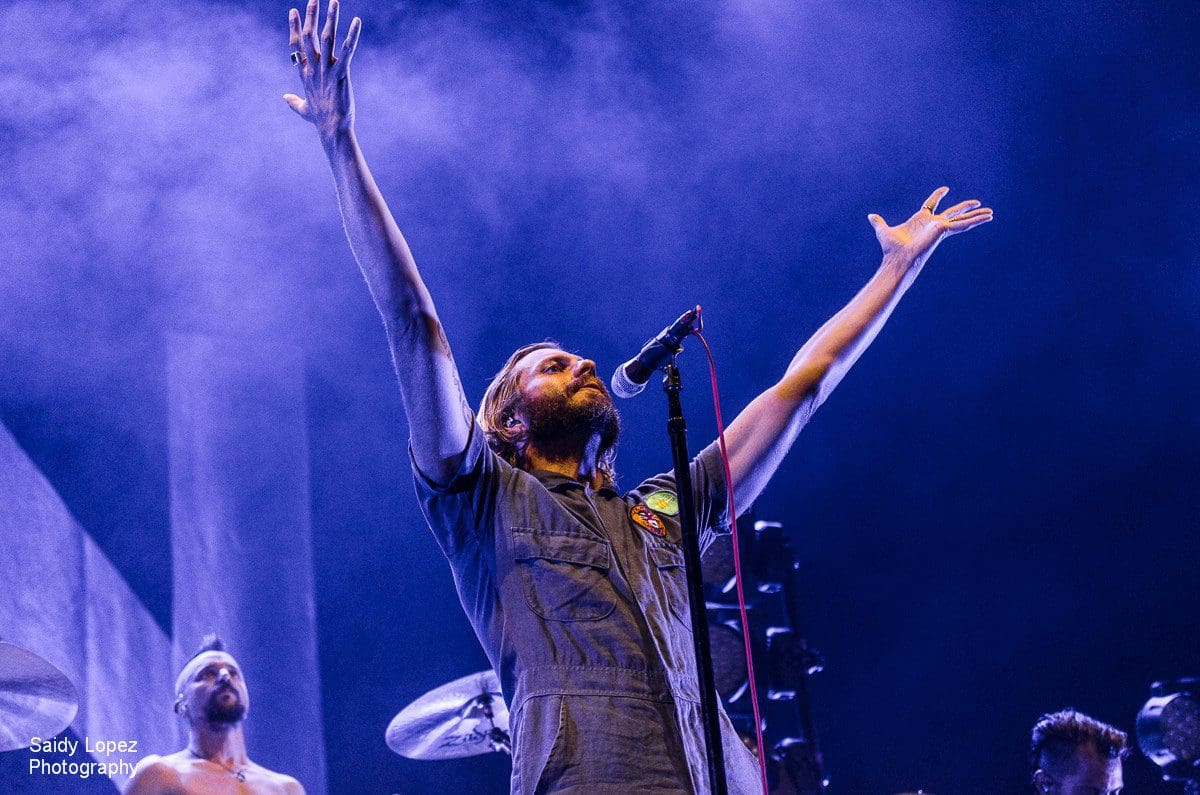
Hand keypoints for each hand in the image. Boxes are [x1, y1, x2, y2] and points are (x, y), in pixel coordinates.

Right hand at [283, 0, 361, 141]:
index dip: (294, 27)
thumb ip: (294, 102)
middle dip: (311, 16)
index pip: (296, 45)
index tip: (293, 11)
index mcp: (305, 73)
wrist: (332, 129)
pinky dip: (352, 35)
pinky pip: (347, 51)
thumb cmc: (320, 120)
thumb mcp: (304, 109)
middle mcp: (314, 68)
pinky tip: (357, 22)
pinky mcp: (341, 74)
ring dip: (331, 18)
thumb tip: (284, 97)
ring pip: (327, 38)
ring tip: (334, 1)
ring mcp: (327, 70)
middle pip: (309, 36)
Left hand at [868, 187, 992, 265]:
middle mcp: (933, 224)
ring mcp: (941, 228)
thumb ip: (879, 223)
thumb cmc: (892, 249)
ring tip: (991, 213)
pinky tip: (987, 217)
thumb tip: (870, 216)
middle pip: (953, 212)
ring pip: (962, 220)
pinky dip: (976, 220)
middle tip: (978, 202)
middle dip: (965, 208)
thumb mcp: (884, 230)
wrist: (898, 258)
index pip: (932, 205)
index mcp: (921, 221)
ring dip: (976, 216)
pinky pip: (964, 225)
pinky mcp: (945, 230)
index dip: (938, 196)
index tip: (945, 189)